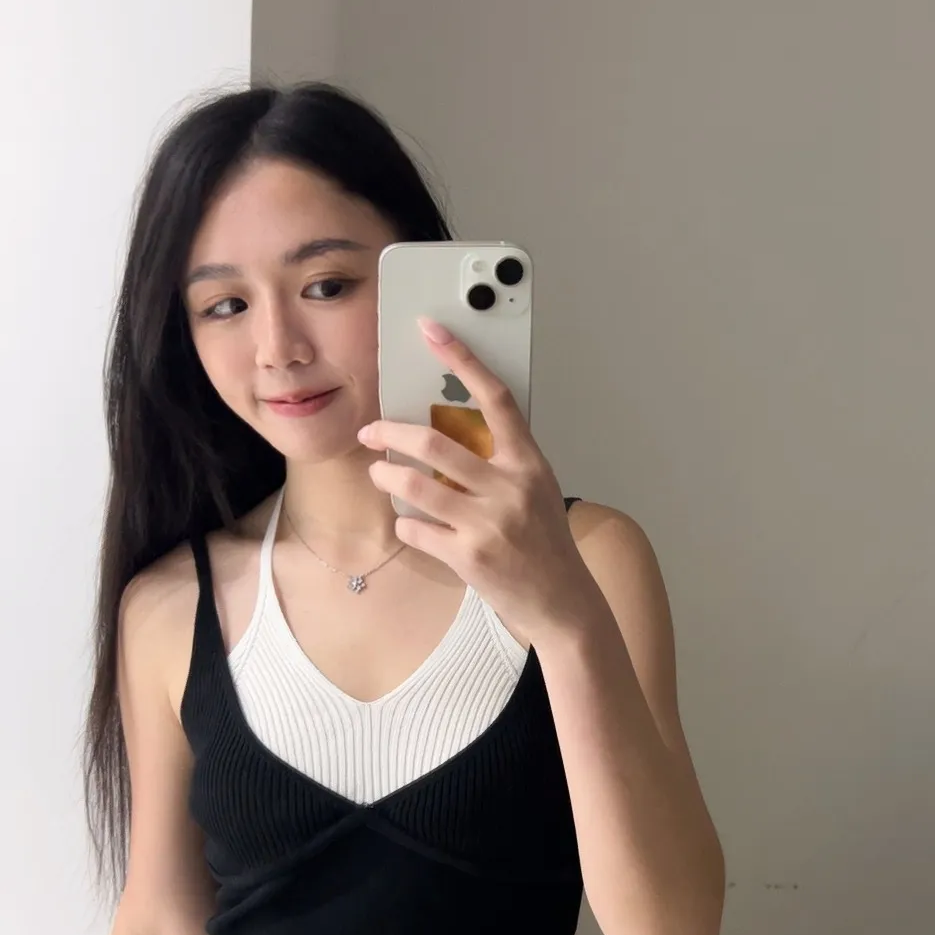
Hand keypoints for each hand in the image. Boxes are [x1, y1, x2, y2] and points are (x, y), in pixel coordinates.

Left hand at [358, 319, 600, 646]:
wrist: (563, 603)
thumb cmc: (545, 544)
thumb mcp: (536, 491)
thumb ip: (501, 461)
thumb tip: (447, 431)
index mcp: (529, 463)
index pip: (495, 397)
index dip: (462, 358)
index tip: (431, 331)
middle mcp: (511, 487)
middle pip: (434, 442)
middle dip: (389, 431)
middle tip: (371, 431)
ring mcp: (489, 523)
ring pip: (413, 484)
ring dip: (384, 475)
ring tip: (379, 473)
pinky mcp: (468, 557)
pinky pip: (415, 529)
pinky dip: (404, 524)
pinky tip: (411, 525)